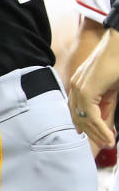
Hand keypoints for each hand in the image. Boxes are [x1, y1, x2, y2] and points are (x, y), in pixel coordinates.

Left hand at [70, 29, 118, 148]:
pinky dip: (100, 128)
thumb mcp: (111, 90)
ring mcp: (79, 88)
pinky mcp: (86, 91)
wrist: (118, 46)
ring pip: (84, 118)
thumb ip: (106, 105)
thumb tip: (105, 123)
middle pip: (78, 116)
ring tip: (109, 144)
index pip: (77, 110)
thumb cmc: (116, 64)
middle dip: (91, 133)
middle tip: (104, 145)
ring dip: (97, 133)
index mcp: (79, 85)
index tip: (96, 137)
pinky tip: (109, 137)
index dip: (86, 126)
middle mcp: (75, 87)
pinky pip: (91, 115)